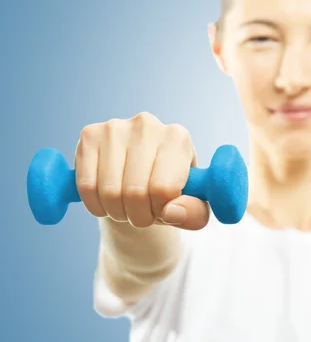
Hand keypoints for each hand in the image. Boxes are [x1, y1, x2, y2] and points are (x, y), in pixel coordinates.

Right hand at [74, 111, 209, 229]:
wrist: (140, 176)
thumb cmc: (171, 192)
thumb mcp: (192, 207)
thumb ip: (194, 214)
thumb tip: (171, 212)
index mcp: (178, 138)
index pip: (164, 190)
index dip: (161, 212)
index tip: (163, 211)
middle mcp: (148, 125)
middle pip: (135, 192)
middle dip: (138, 216)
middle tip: (143, 214)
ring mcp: (116, 127)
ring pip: (110, 192)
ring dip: (117, 213)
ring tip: (127, 208)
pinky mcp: (89, 135)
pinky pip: (86, 186)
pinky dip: (96, 206)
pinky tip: (106, 202)